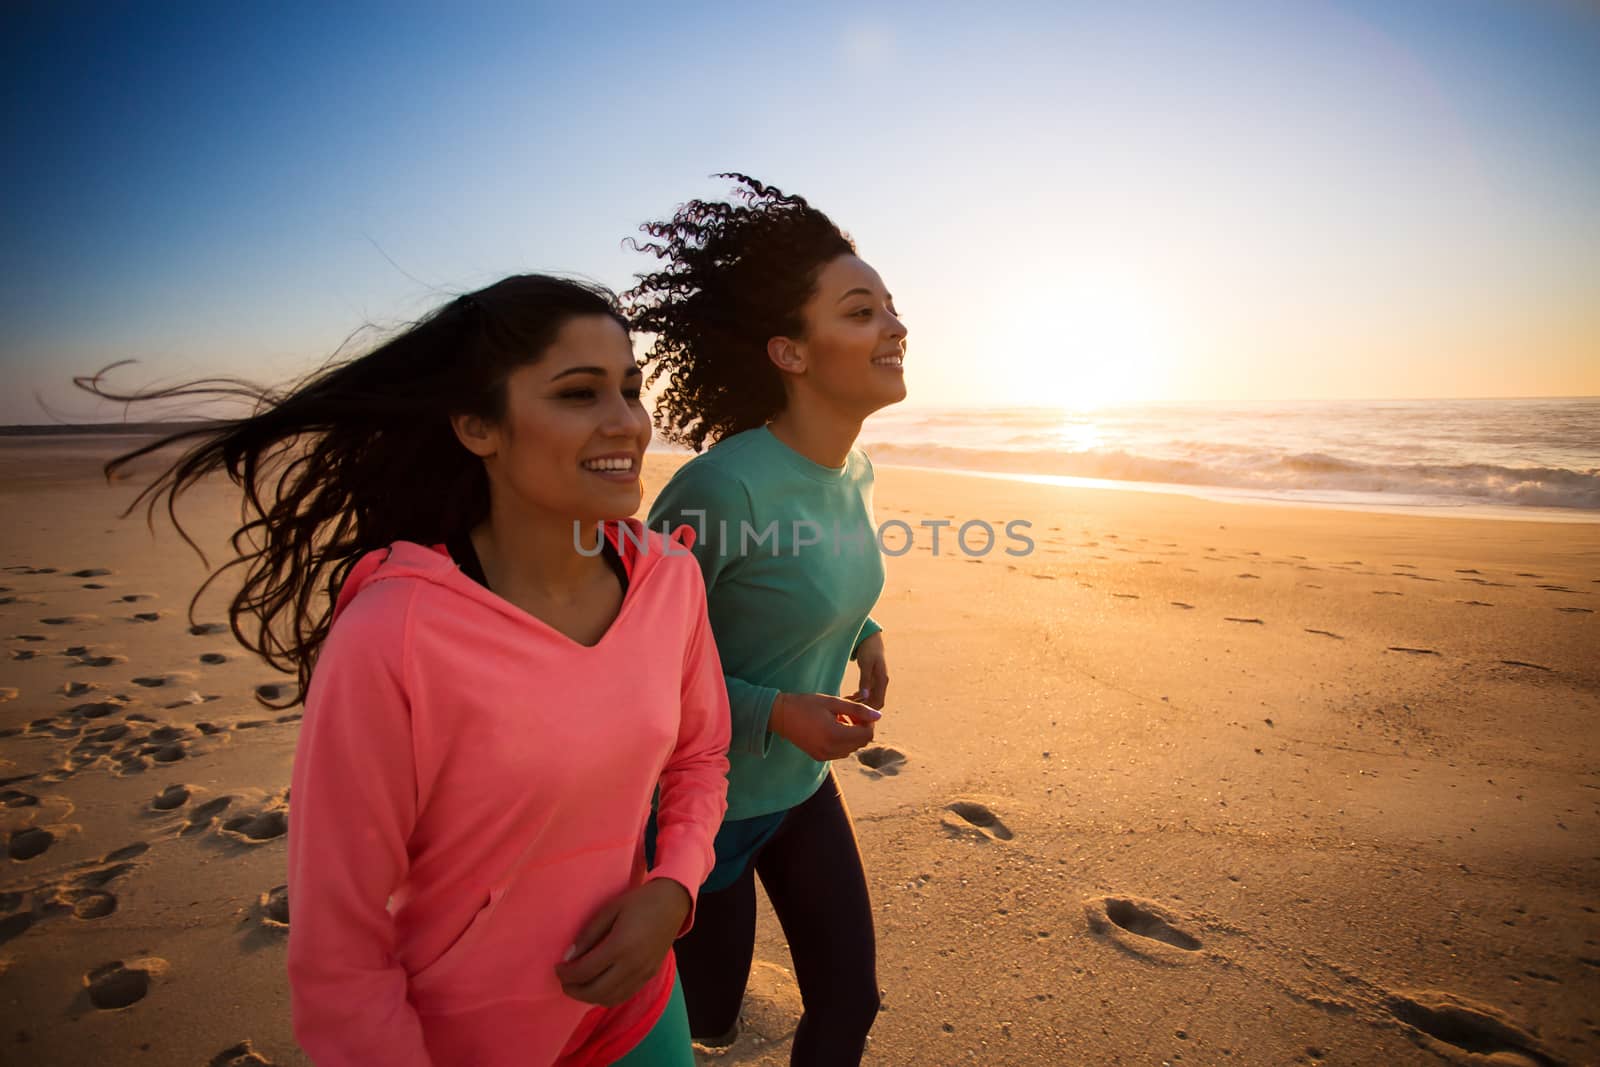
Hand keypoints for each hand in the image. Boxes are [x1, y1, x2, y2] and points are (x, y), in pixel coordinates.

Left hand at [554, 879, 690, 1006]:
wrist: (673, 903)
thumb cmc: (639, 902)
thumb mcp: (610, 910)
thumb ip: (588, 935)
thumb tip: (568, 957)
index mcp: (620, 946)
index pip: (585, 971)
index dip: (566, 973)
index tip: (557, 967)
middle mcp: (632, 965)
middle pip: (595, 991)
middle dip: (574, 990)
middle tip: (563, 981)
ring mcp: (642, 974)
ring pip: (609, 999)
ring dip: (588, 997)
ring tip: (577, 986)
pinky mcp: (649, 977)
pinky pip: (623, 996)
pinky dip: (606, 997)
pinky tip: (597, 987)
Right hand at [769, 692, 878, 760]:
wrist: (780, 715)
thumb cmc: (806, 704)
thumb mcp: (833, 702)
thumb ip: (857, 709)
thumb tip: (878, 716)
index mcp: (835, 735)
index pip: (866, 735)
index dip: (869, 723)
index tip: (860, 711)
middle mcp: (831, 749)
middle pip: (861, 743)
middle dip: (861, 728)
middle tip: (850, 713)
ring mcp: (824, 756)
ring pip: (852, 749)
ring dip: (852, 735)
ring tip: (840, 719)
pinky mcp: (819, 757)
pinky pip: (840, 752)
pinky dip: (842, 741)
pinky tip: (832, 728)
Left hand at [851, 632, 888, 709]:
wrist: (871, 638)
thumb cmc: (868, 649)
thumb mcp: (866, 664)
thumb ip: (865, 680)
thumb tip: (865, 696)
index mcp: (882, 680)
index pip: (878, 702)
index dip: (867, 710)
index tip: (853, 713)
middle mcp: (882, 682)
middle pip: (876, 703)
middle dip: (863, 708)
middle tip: (848, 710)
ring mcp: (879, 681)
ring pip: (872, 699)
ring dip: (861, 703)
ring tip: (847, 704)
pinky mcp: (874, 679)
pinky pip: (869, 693)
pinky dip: (861, 697)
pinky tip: (851, 697)